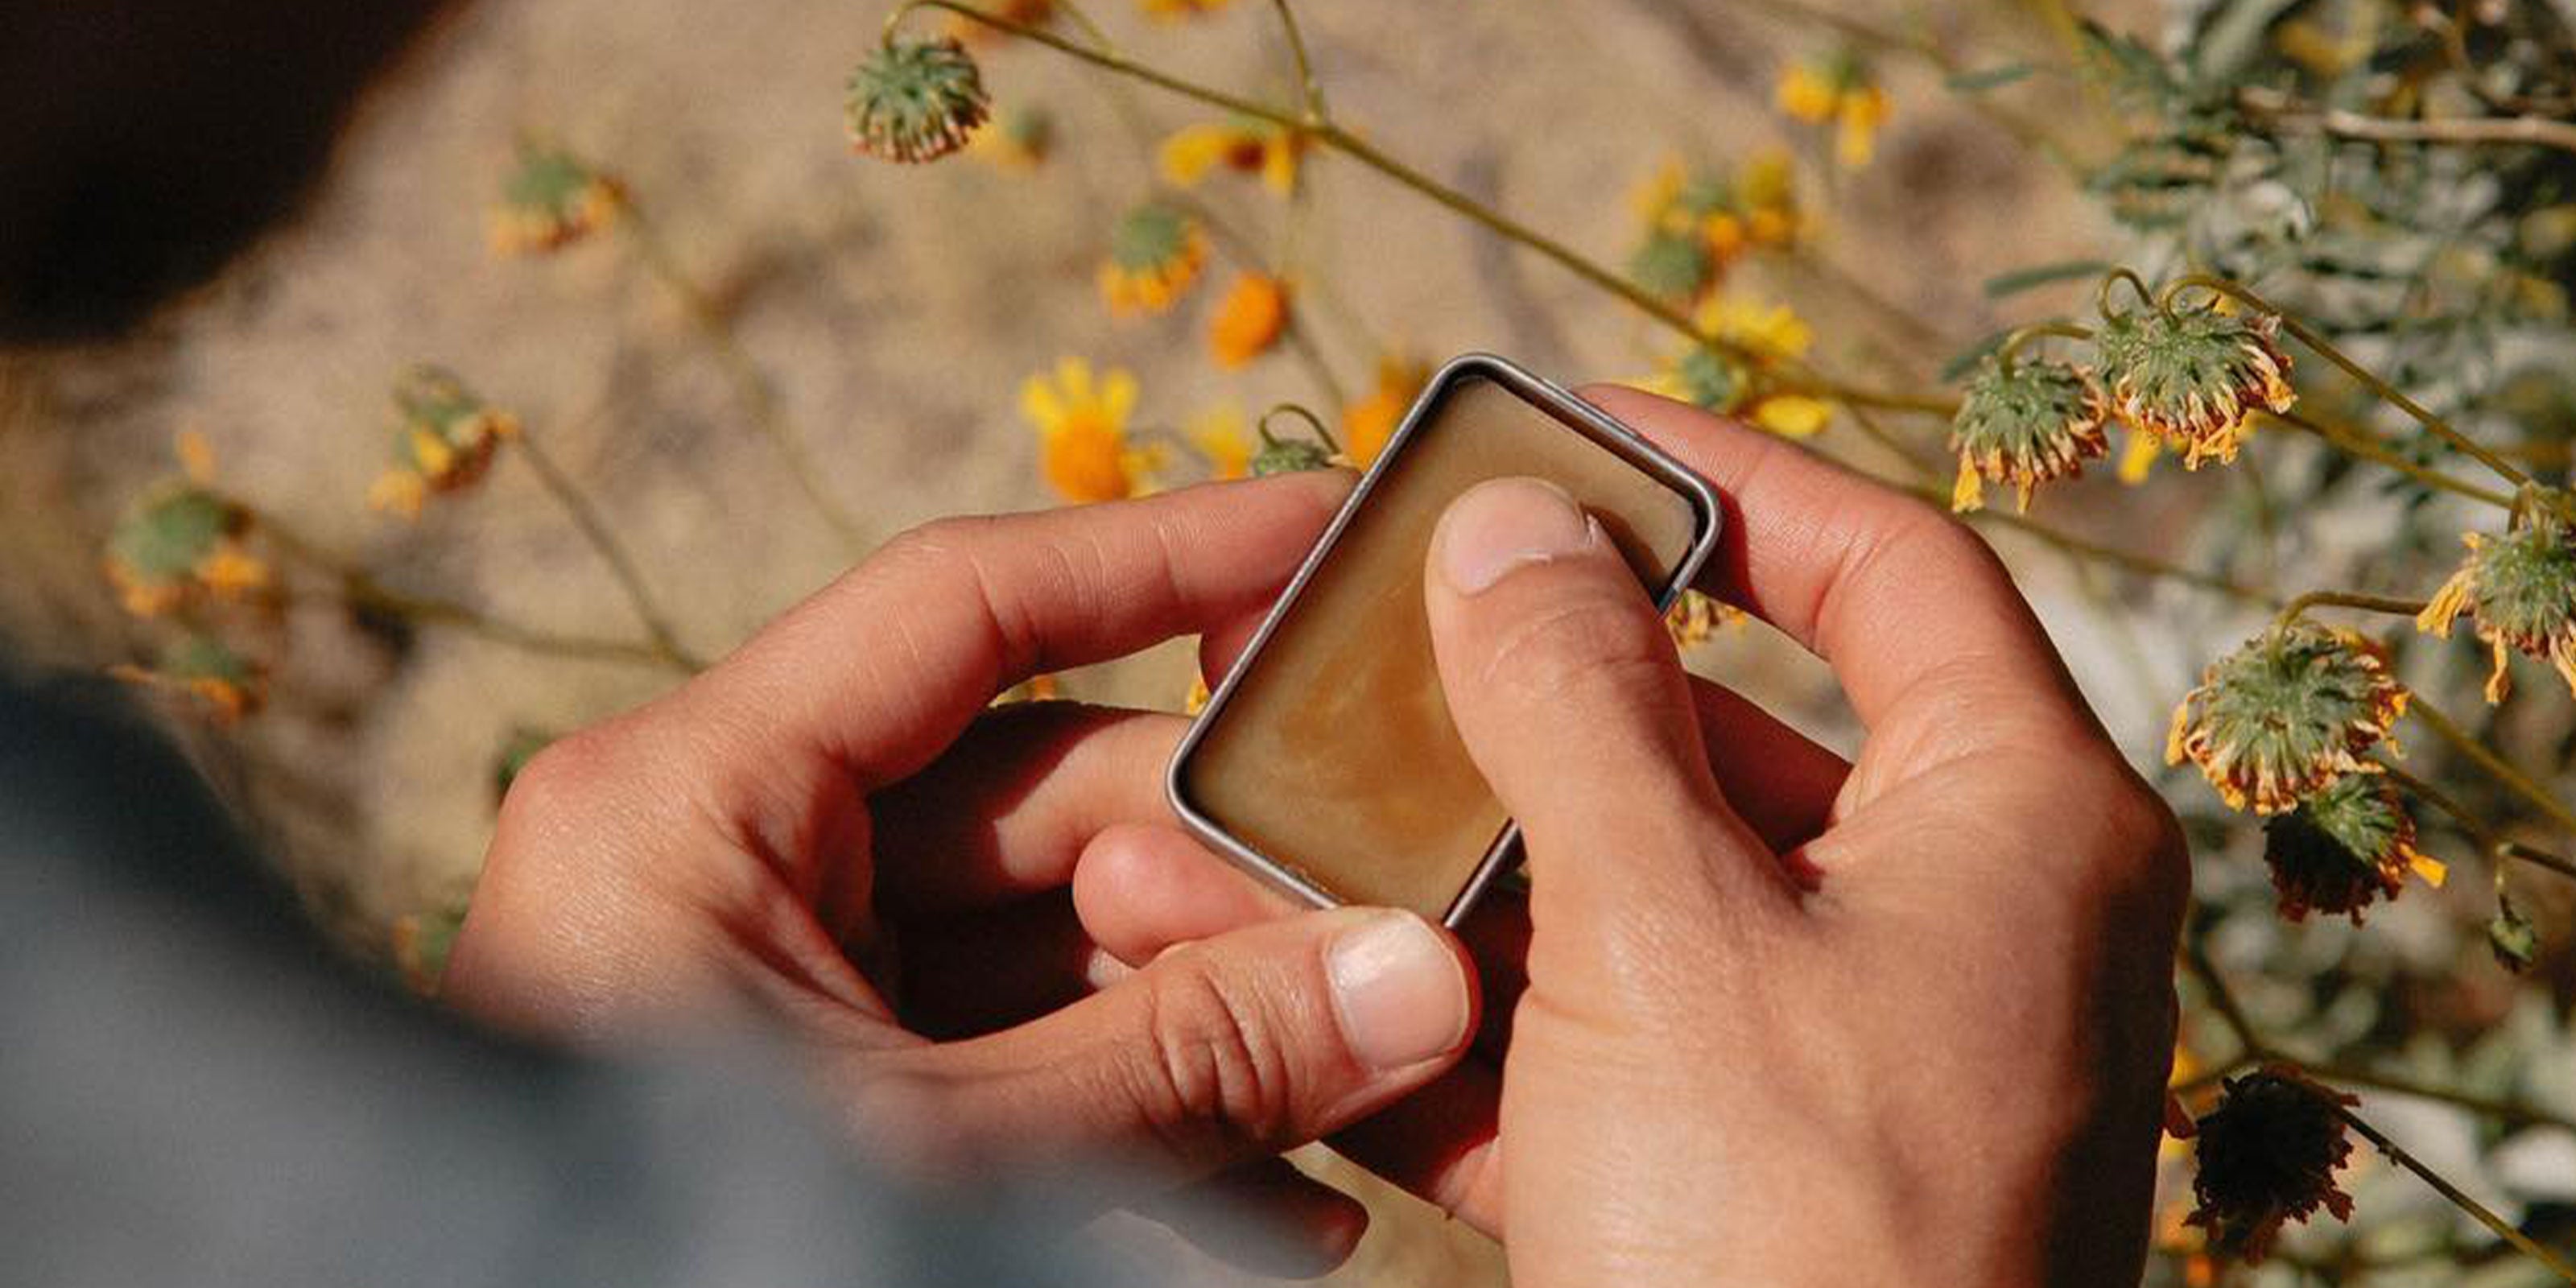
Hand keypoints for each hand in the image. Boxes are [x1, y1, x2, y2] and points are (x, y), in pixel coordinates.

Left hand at [442, 472, 1481, 1276]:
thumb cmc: (665, 1259)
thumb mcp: (942, 1159)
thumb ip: (1178, 1064)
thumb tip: (1418, 978)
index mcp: (694, 800)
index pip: (965, 607)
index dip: (1163, 557)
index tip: (1326, 533)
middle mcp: (730, 851)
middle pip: (1042, 792)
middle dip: (1225, 878)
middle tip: (1397, 933)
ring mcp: (774, 970)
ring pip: (1046, 935)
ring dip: (1204, 1018)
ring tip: (1366, 1091)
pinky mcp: (816, 1074)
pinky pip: (1005, 1043)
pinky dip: (1129, 1105)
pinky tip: (1280, 1198)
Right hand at [1074, 388, 2185, 1286]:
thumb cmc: (1802, 1237)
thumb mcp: (1667, 934)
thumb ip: (1580, 707)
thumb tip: (1516, 526)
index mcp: (2015, 827)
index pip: (1882, 566)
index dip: (1719, 475)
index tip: (1555, 435)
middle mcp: (1952, 929)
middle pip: (1718, 739)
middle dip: (1514, 701)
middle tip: (1367, 634)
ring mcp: (1840, 1061)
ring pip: (1622, 906)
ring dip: (1437, 871)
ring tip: (1255, 815)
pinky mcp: (1741, 1177)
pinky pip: (1591, 1055)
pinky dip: (1449, 1023)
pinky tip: (1282, 979)